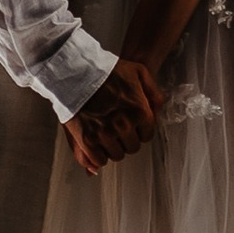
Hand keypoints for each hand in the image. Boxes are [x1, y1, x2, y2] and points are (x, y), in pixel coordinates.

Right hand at [63, 58, 162, 175]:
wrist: (76, 73)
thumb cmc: (107, 72)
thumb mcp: (139, 72)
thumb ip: (154, 93)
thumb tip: (157, 112)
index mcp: (139, 111)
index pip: (147, 135)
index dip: (139, 130)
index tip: (132, 124)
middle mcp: (124, 125)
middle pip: (132, 147)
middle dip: (127, 139)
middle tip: (118, 128)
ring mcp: (105, 134)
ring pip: (117, 155)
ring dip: (113, 147)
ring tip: (106, 133)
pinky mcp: (88, 140)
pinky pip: (99, 160)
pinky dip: (98, 156)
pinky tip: (97, 143)